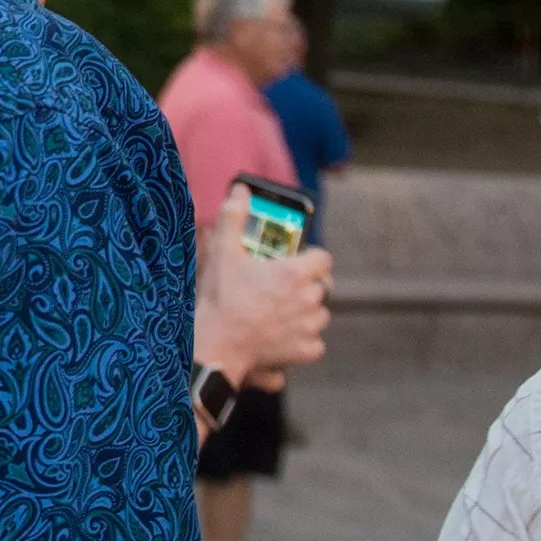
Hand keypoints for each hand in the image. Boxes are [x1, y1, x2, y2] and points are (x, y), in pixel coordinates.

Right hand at [192, 183, 332, 382]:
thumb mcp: (223, 252)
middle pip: (322, 286)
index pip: (324, 258)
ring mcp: (310, 326)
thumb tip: (241, 190)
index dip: (311, 258)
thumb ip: (232, 216)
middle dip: (306, 285)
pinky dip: (303, 340)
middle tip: (282, 288)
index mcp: (295, 273)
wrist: (217, 344)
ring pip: (320, 313)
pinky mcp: (307, 350)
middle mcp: (309, 298)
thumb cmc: (221, 297)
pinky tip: (283, 336)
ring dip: (306, 312)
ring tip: (281, 312)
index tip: (296, 262)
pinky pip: (314, 342)